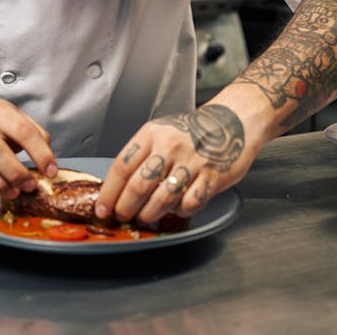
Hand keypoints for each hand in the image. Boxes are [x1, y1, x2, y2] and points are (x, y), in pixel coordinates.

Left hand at [95, 104, 253, 224]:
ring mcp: (192, 162)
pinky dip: (180, 211)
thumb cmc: (194, 129)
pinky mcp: (212, 176)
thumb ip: (143, 155)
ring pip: (162, 199)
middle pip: (139, 186)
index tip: (103, 207)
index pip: (122, 167)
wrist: (233, 120)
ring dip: (149, 214)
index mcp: (152, 134)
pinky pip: (190, 203)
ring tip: (146, 216)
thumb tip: (118, 187)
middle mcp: (170, 146)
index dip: (109, 192)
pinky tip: (177, 208)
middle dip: (125, 208)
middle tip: (123, 216)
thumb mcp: (162, 132)